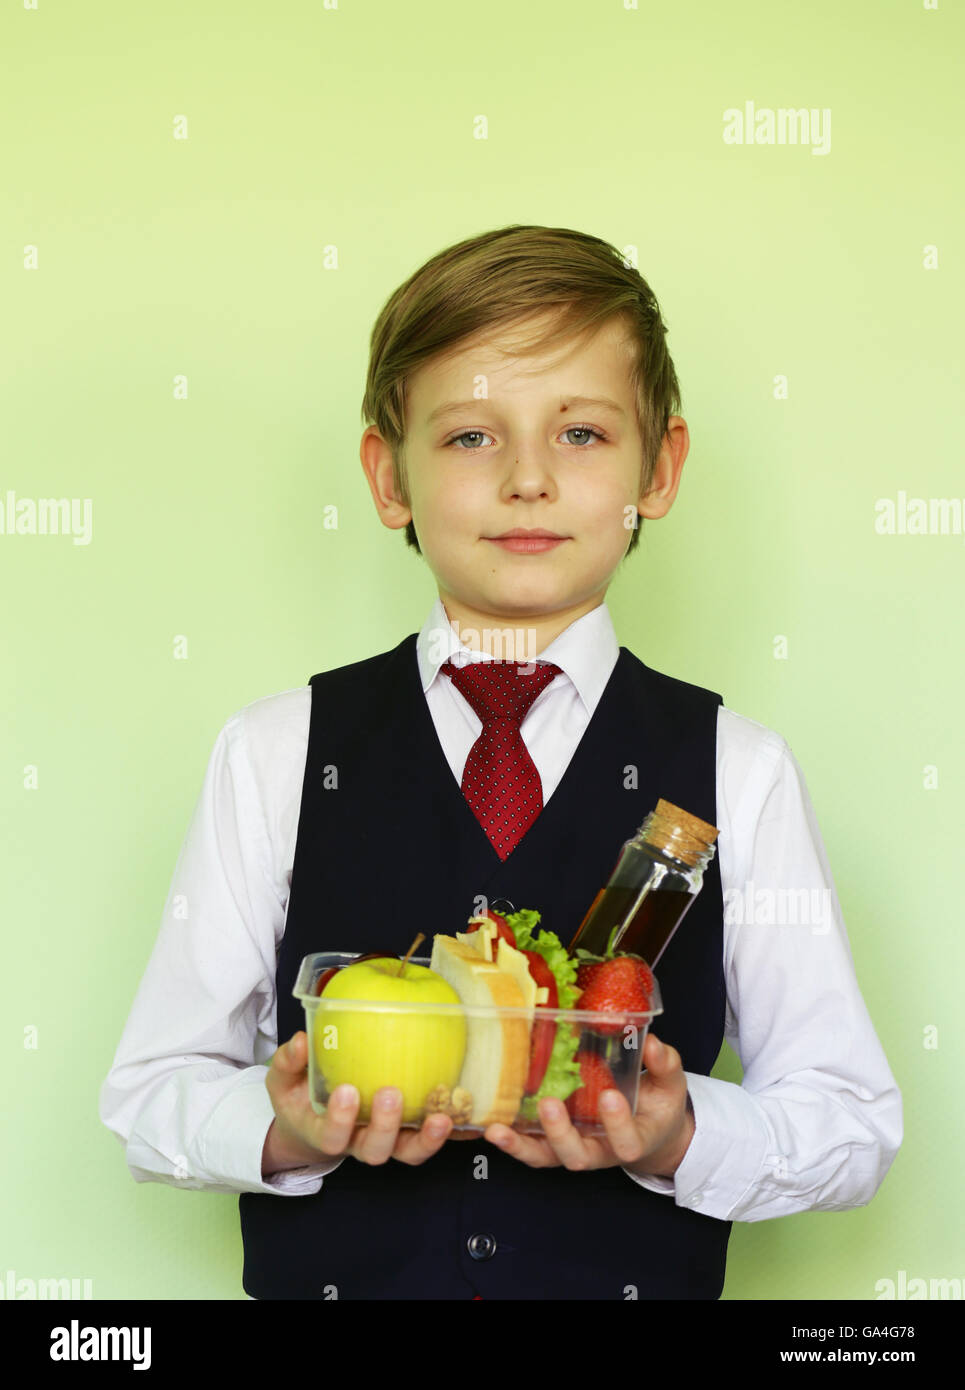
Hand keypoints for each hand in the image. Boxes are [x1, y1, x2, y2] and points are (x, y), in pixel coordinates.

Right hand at [262, 1031, 454, 1175]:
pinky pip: (425, 1138)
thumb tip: (301, 1040)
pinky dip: (442, 1131)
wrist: (311, 1122)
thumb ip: (289, 1062)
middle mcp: (356, 1142)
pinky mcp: (406, 1133)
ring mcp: (384, 1141)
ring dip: (425, 1139)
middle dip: (385, 1125)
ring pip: (406, 1153)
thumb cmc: (298, 1098)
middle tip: (390, 1093)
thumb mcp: (283, 1081)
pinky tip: (456, 1107)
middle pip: (374, 1150)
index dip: (340, 1120)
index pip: (331, 1137)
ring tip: (440, 1116)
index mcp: (324, 1132)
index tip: (347, 1091)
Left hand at [478, 1032, 694, 1174]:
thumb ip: (664, 1066)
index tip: (611, 1096)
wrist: (650, 1131)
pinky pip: (532, 1148)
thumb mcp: (670, 1085)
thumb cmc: (658, 1106)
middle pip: (578, 1156)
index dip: (618, 1125)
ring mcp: (575, 1149)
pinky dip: (511, 1141)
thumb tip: (651, 1043)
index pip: (627, 1143)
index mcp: (634, 1140)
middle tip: (549, 1103)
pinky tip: (491, 1126)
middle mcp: (601, 1151)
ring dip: (521, 1146)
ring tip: (498, 1130)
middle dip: (560, 1134)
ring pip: (547, 1158)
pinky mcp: (555, 1145)